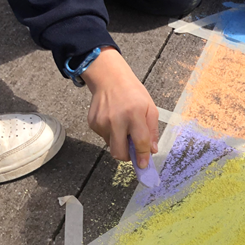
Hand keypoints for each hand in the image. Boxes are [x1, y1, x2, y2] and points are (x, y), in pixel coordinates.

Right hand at [81, 48, 158, 168]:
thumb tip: (152, 150)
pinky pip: (104, 138)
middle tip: (133, 152)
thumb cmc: (133, 94)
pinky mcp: (92, 123)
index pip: (140, 142)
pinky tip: (114, 121)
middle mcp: (116, 120)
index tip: (144, 165)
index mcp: (135, 114)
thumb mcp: (150, 108)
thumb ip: (152, 130)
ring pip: (111, 146)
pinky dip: (111, 135)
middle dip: (127, 157)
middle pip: (119, 152)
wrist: (109, 79)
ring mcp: (102, 122)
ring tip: (123, 127)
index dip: (142, 156)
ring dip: (119, 143)